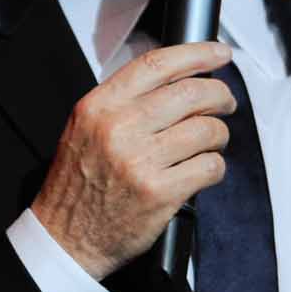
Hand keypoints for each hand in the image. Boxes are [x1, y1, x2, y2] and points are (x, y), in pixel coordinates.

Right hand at [31, 40, 236, 282]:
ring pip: (207, 130)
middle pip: (190, 93)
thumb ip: (121, 102)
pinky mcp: (160, 193)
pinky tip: (202, 171)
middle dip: (219, 95)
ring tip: (212, 143)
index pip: (156, 65)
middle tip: (225, 103)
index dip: (196, 54)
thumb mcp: (84, 128)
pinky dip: (215, 167)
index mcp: (98, 107)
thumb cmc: (77, 184)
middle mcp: (118, 128)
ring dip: (219, 135)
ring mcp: (140, 161)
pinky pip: (209, 167)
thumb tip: (177, 79)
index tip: (218, 53)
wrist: (65, 238)